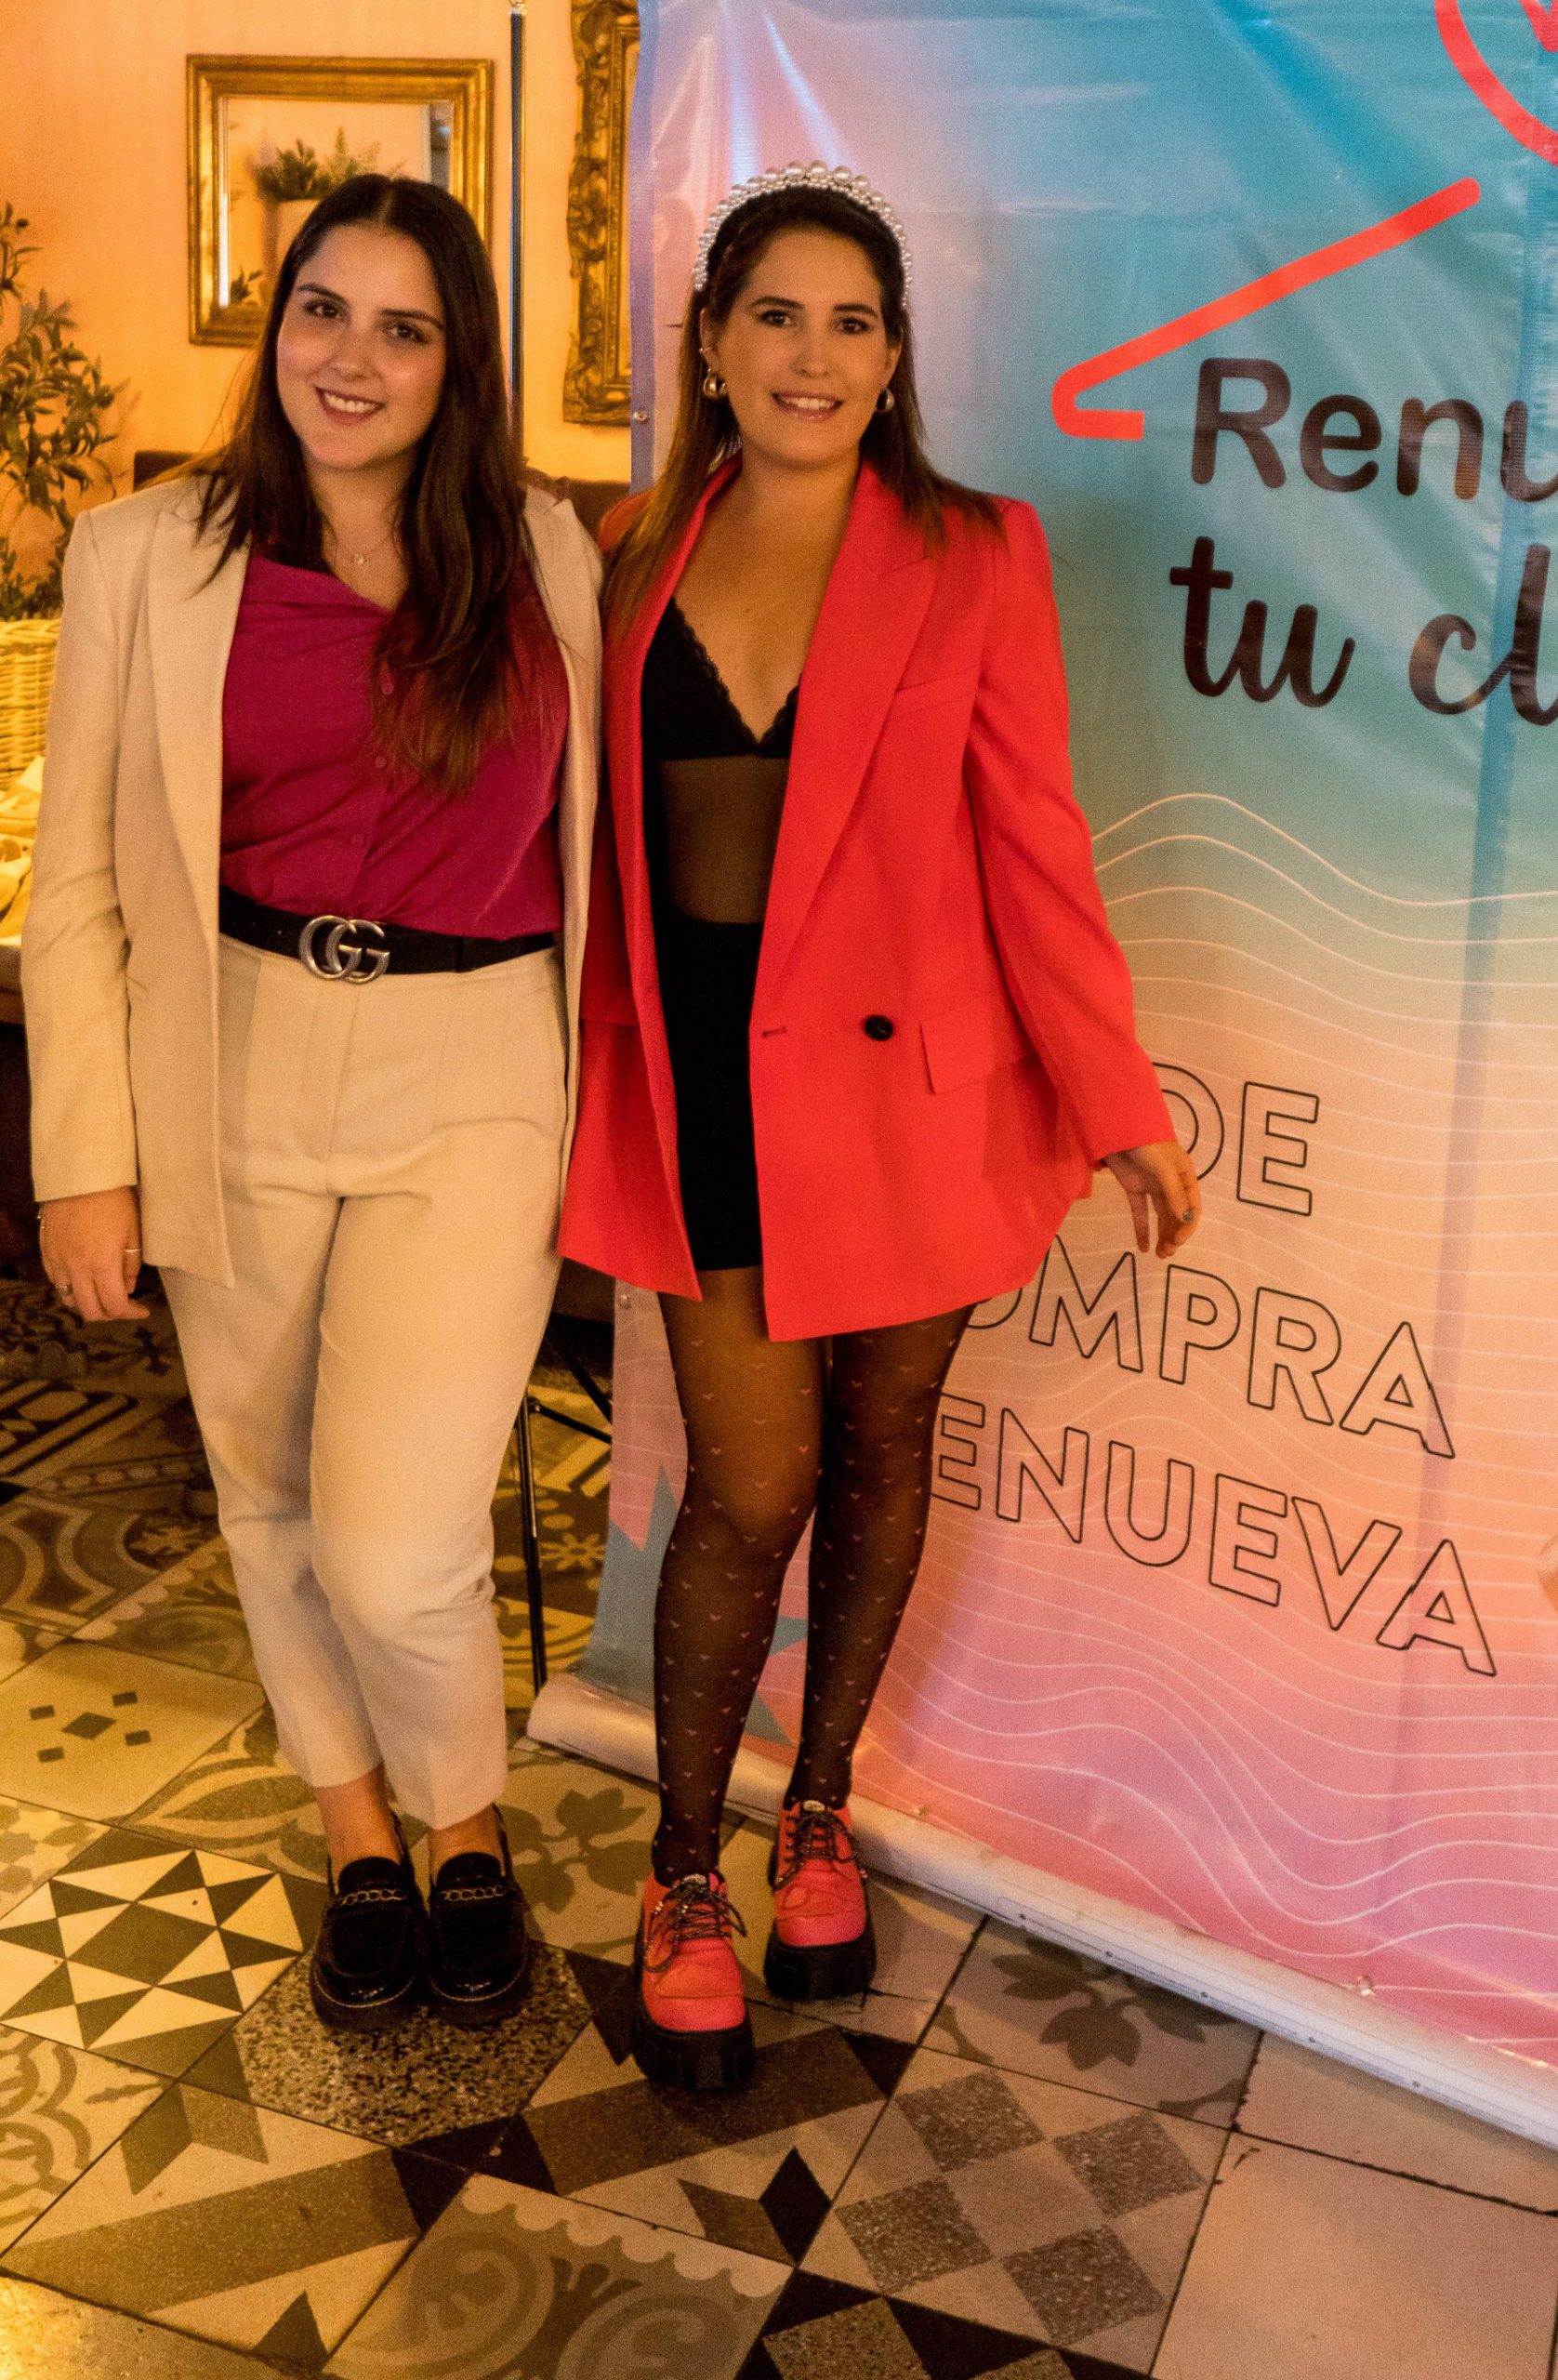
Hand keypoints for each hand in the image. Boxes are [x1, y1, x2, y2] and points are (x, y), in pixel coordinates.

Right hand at [38, 1187, 149, 1320]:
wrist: (80, 1174)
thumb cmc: (114, 1199)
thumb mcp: (133, 1232)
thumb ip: (131, 1265)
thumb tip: (128, 1288)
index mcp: (102, 1265)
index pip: (114, 1306)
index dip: (130, 1313)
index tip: (141, 1310)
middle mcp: (76, 1269)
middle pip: (89, 1310)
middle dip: (109, 1313)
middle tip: (122, 1304)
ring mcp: (58, 1261)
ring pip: (69, 1298)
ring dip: (87, 1301)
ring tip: (101, 1291)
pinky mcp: (47, 1251)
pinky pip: (55, 1280)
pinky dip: (70, 1286)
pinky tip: (82, 1276)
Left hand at [1102, 1142, 1199, 1258]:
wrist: (1117, 1128)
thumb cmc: (1147, 1143)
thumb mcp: (1164, 1168)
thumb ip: (1174, 1194)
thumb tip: (1185, 1219)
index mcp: (1185, 1175)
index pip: (1192, 1206)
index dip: (1187, 1226)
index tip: (1178, 1241)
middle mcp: (1172, 1182)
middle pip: (1177, 1214)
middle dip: (1174, 1234)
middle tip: (1166, 1253)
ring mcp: (1152, 1185)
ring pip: (1161, 1216)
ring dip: (1162, 1235)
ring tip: (1160, 1254)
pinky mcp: (1134, 1187)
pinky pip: (1140, 1212)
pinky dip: (1142, 1229)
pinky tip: (1143, 1247)